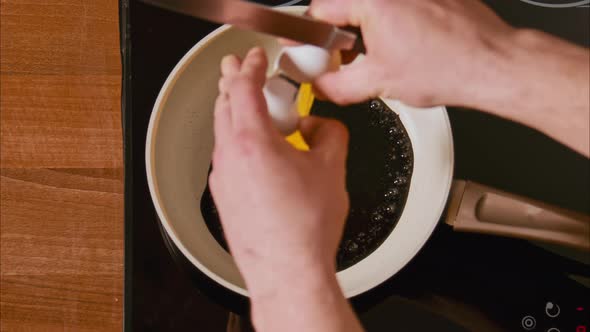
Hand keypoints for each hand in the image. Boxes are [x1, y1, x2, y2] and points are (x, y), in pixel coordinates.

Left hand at [210, 47, 349, 296]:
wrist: (287, 270)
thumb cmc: (304, 229)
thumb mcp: (332, 169)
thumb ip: (330, 134)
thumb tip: (323, 127)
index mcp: (253, 142)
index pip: (244, 88)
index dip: (251, 66)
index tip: (255, 58)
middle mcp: (230, 158)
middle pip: (224, 105)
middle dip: (232, 81)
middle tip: (238, 68)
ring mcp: (222, 179)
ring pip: (222, 132)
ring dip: (232, 111)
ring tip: (247, 105)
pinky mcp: (223, 197)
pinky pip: (225, 157)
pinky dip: (235, 140)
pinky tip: (253, 149)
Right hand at [309, 0, 514, 106]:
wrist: (492, 63)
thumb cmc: (449, 67)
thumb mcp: (379, 83)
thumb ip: (337, 86)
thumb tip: (323, 85)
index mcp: (373, 0)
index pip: (319, 10)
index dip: (308, 33)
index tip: (307, 46)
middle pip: (345, 6)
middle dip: (340, 33)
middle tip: (348, 57)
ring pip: (371, 6)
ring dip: (366, 28)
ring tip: (385, 53)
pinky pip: (396, 5)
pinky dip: (390, 21)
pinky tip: (406, 45)